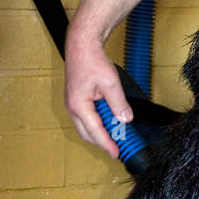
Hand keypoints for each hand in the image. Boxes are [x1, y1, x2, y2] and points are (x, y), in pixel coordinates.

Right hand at [64, 23, 132, 158]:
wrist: (82, 45)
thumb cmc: (92, 60)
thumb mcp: (110, 83)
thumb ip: (118, 104)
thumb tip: (125, 119)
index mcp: (79, 106)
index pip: (95, 131)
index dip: (106, 144)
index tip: (116, 153)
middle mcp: (72, 107)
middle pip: (87, 133)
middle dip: (102, 142)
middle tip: (117, 148)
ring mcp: (73, 104)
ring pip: (85, 126)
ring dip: (99, 132)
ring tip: (115, 136)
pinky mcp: (77, 99)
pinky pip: (86, 118)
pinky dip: (97, 123)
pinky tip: (109, 121)